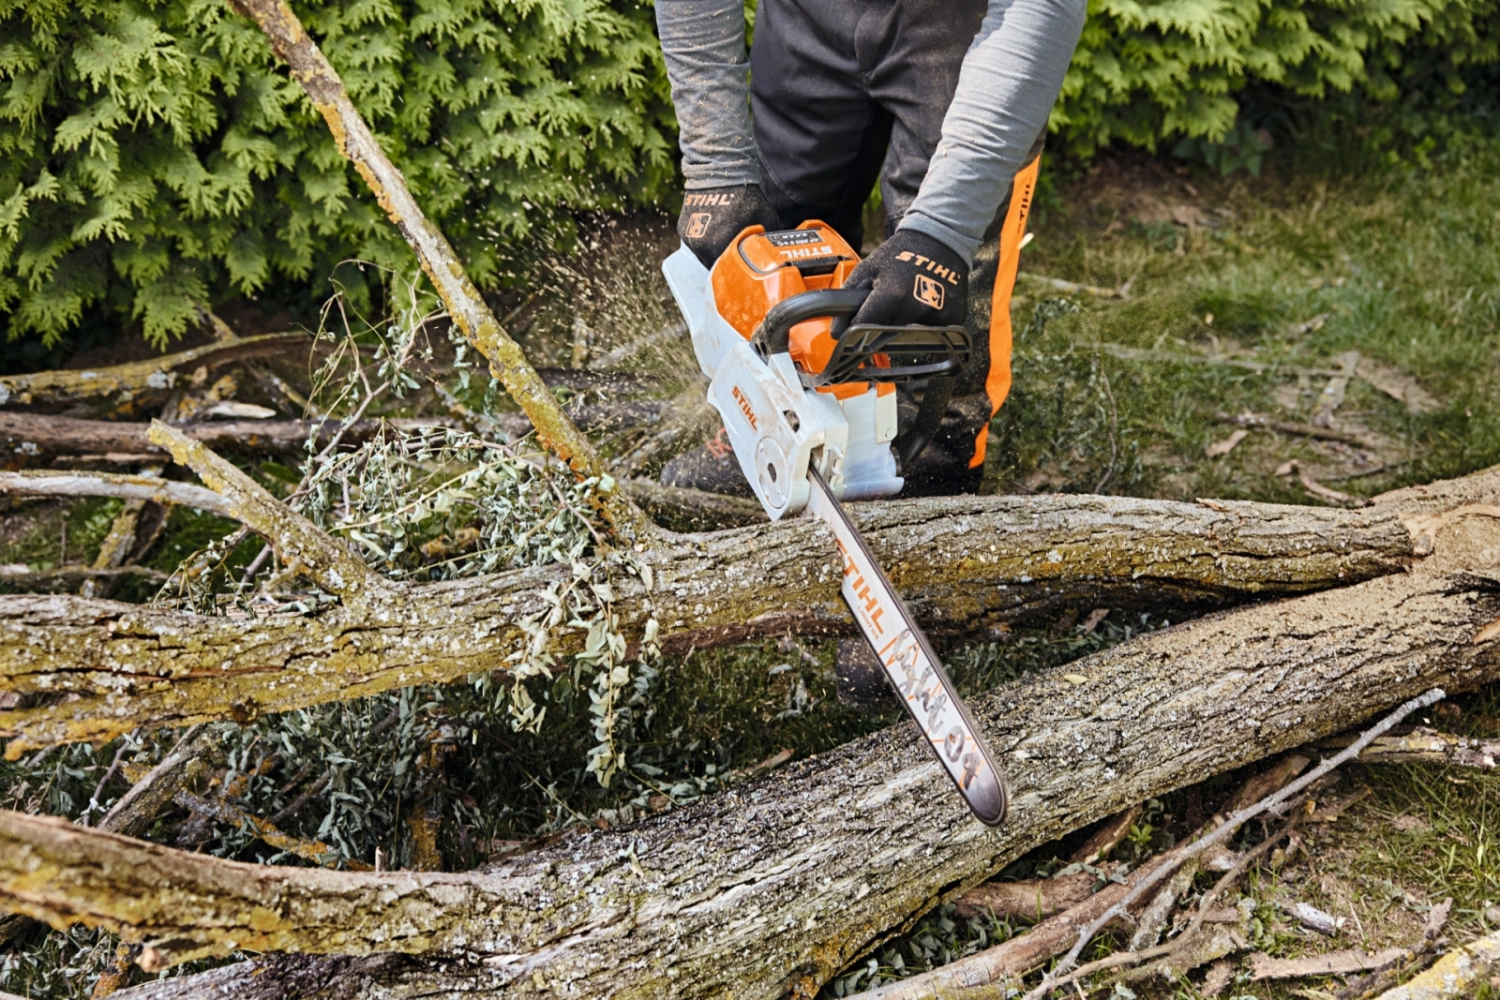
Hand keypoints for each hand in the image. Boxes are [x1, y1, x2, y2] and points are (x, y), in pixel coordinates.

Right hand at [678, 184, 780, 267]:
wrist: (718, 171)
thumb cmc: (744, 195)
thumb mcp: (766, 218)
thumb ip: (767, 238)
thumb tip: (775, 252)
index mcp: (722, 246)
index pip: (729, 272)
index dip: (737, 271)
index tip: (743, 268)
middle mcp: (702, 246)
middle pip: (714, 265)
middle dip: (724, 262)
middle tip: (735, 255)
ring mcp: (690, 238)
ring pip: (703, 255)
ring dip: (713, 252)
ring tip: (724, 240)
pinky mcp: (682, 229)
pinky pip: (695, 243)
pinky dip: (703, 240)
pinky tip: (713, 230)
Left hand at [845, 229, 967, 327]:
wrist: (940, 240)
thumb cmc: (901, 253)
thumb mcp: (868, 269)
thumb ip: (848, 298)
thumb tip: (836, 330)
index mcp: (892, 295)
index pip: (863, 328)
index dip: (854, 328)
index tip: (851, 327)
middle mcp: (915, 309)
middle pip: (884, 336)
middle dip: (879, 326)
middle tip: (886, 306)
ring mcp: (936, 316)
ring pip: (907, 337)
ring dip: (901, 326)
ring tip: (907, 301)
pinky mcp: (953, 319)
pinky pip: (931, 332)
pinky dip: (923, 323)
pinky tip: (924, 302)